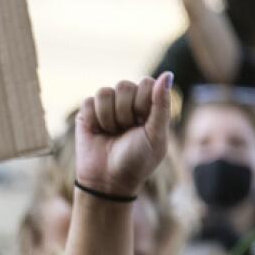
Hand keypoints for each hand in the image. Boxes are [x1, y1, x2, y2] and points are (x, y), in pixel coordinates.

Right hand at [75, 72, 172, 199]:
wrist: (107, 181)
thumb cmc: (137, 160)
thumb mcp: (156, 135)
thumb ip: (162, 104)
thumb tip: (168, 73)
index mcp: (148, 105)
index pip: (146, 83)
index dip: (143, 102)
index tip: (143, 123)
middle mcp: (127, 103)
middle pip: (124, 85)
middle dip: (125, 112)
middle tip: (125, 131)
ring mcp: (106, 107)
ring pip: (104, 92)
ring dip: (108, 117)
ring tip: (111, 133)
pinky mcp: (87, 114)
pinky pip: (88, 102)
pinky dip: (93, 120)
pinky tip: (97, 132)